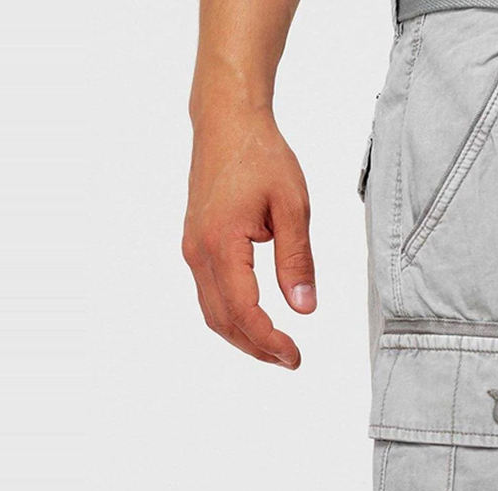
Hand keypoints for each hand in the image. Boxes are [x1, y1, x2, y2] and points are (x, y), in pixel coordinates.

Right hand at [183, 108, 314, 368]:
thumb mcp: (293, 207)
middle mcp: (199, 252)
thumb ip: (297, 260)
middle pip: (223, 322)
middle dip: (257, 348)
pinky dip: (234, 318)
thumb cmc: (261, 156)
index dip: (270, 341)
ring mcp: (193, 250)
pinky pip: (210, 295)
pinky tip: (258, 322)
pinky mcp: (197, 246)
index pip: (244, 311)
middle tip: (292, 360)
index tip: (296, 356)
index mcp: (222, 244)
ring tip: (278, 348)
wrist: (226, 122)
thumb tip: (304, 309)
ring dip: (244, 337)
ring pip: (213, 313)